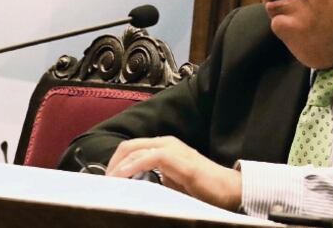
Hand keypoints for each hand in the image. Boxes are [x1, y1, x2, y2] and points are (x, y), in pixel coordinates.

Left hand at [106, 136, 241, 210]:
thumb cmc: (202, 188)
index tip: (106, 180)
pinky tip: (123, 178)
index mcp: (165, 146)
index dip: (116, 162)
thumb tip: (133, 185)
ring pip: (136, 149)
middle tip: (104, 183)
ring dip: (118, 166)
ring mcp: (173, 149)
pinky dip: (132, 167)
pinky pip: (150, 158)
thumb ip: (155, 178)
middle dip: (112, 163)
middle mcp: (167, 142)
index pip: (132, 148)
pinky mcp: (179, 160)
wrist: (229, 190)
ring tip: (110, 182)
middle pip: (129, 146)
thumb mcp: (172, 182)